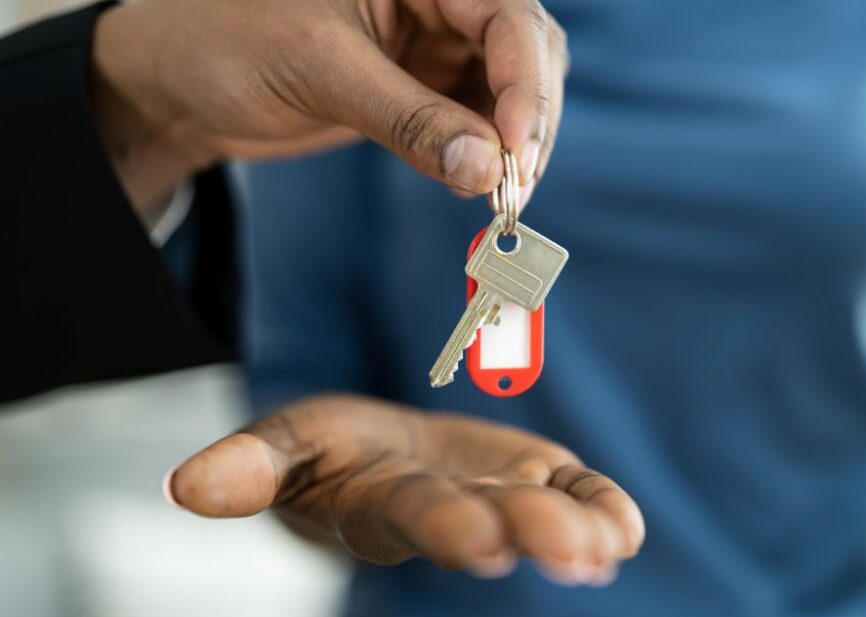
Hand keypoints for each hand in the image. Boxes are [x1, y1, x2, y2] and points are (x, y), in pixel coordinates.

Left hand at [91, 0, 567, 211]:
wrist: (182, 84)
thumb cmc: (229, 43)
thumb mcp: (321, 69)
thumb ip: (408, 119)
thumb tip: (484, 170)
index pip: (506, 17)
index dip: (525, 83)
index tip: (515, 151)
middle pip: (525, 51)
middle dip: (528, 119)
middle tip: (515, 188)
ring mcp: (432, 43)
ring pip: (509, 88)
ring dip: (514, 144)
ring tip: (502, 196)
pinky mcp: (422, 86)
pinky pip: (476, 118)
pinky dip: (485, 154)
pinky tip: (477, 182)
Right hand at [165, 395, 643, 585]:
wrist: (387, 456)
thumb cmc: (332, 453)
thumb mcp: (284, 444)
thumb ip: (248, 467)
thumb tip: (185, 487)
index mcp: (385, 502)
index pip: (415, 517)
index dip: (447, 527)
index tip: (482, 542)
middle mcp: (451, 511)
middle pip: (491, 523)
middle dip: (528, 534)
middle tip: (571, 554)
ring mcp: (499, 498)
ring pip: (542, 517)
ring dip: (578, 532)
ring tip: (610, 550)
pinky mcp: (536, 480)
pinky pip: (577, 496)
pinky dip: (604, 510)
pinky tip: (624, 531)